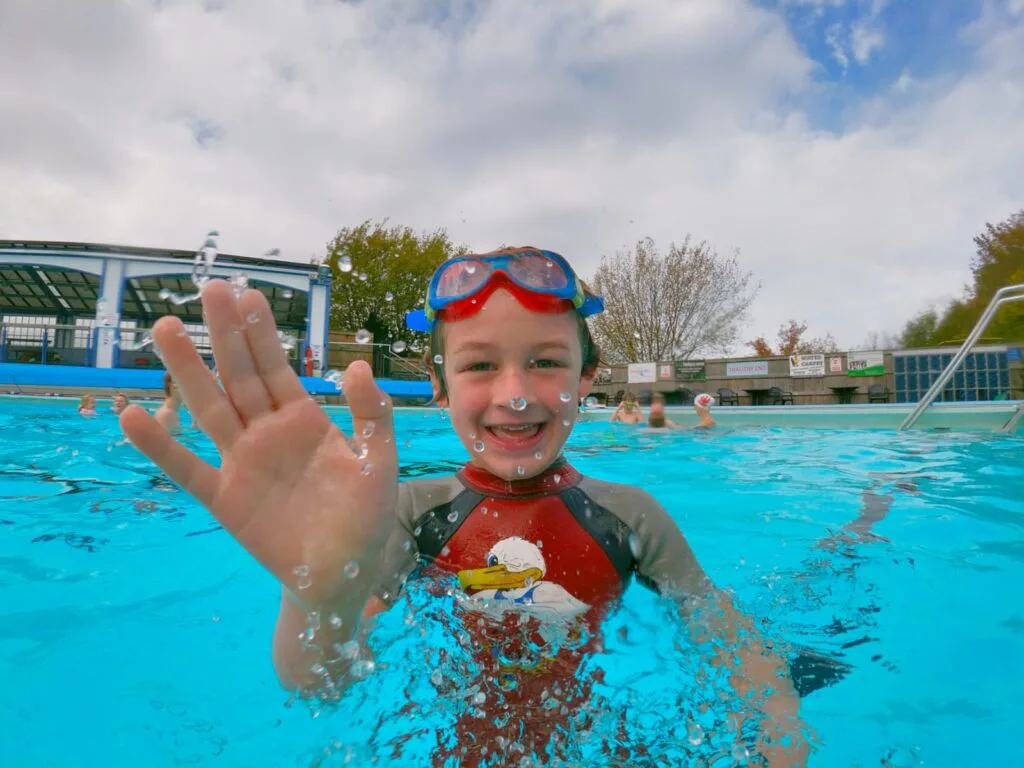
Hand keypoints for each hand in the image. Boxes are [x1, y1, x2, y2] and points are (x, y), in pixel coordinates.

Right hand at [119, 280, 397, 612]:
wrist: (344, 575)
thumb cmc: (364, 517)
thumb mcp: (378, 462)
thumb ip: (370, 415)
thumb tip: (356, 364)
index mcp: (304, 420)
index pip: (277, 367)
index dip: (261, 332)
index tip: (247, 293)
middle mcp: (267, 433)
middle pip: (239, 375)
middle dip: (225, 334)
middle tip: (208, 290)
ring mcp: (241, 463)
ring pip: (209, 408)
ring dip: (188, 371)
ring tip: (164, 330)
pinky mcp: (225, 498)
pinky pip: (188, 468)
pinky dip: (160, 446)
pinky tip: (132, 414)